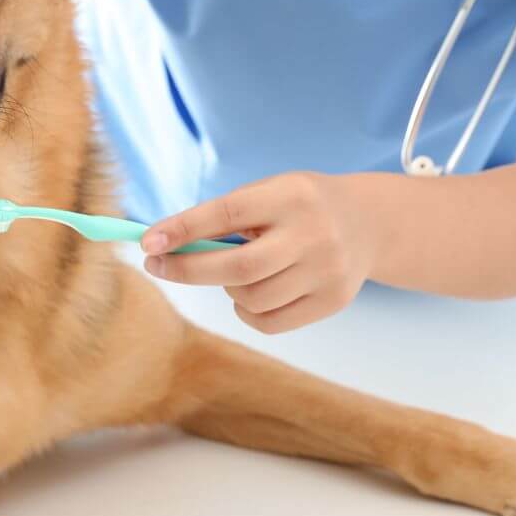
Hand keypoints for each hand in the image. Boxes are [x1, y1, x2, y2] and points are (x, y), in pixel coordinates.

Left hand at [139, 172, 379, 333]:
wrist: (368, 222)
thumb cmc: (299, 206)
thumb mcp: (268, 193)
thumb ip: (224, 218)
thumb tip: (165, 245)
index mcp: (292, 196)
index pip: (228, 213)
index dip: (184, 229)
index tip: (147, 242)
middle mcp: (314, 233)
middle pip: (238, 267)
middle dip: (187, 270)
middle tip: (157, 265)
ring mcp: (328, 271)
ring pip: (251, 298)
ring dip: (225, 289)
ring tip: (233, 271)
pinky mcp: (333, 301)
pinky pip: (269, 321)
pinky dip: (247, 311)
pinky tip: (252, 293)